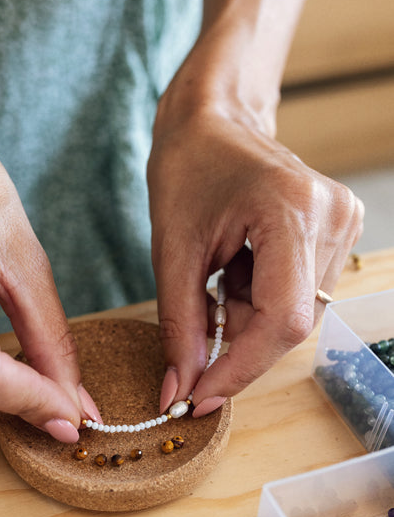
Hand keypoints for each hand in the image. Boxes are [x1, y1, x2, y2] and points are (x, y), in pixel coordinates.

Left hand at [148, 103, 363, 414]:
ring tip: (223, 273)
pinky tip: (243, 266)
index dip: (241, 369)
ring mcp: (344, 221)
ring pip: (296, 316)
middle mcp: (332, 216)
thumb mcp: (172, 252)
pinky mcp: (341, 229)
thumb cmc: (187, 171)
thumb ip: (180, 327)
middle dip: (239, 340)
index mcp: (291, 210)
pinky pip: (302, 296)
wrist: (213, 120)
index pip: (282, 321)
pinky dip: (263, 300)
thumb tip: (182, 392)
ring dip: (250, 317)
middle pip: (291, 325)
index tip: (201, 396)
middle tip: (201, 315)